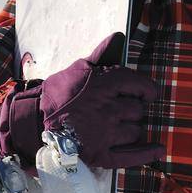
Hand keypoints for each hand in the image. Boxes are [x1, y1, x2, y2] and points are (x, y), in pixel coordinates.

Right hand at [0, 34, 162, 169]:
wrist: (33, 121)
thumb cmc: (58, 93)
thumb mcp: (78, 68)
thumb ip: (101, 54)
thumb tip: (118, 36)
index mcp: (106, 85)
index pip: (141, 86)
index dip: (147, 90)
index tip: (147, 94)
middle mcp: (110, 109)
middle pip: (138, 110)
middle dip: (133, 110)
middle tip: (121, 111)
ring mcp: (106, 133)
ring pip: (136, 131)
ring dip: (132, 128)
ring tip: (119, 126)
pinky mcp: (100, 154)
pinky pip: (131, 156)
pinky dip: (146, 153)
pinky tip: (158, 150)